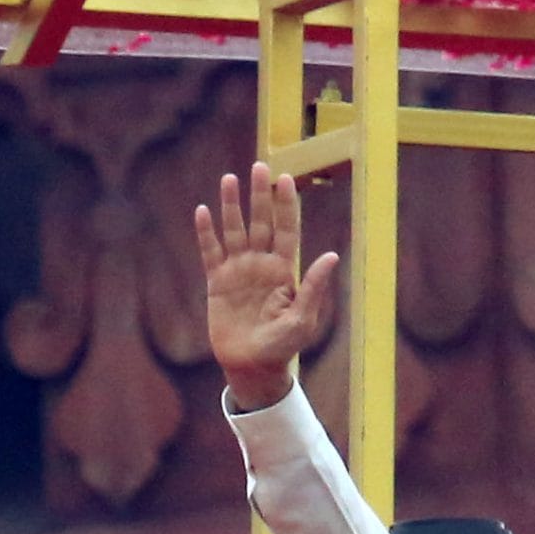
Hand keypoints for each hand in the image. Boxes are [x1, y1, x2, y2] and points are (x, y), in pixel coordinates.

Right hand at [196, 161, 338, 410]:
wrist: (252, 366)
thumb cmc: (283, 346)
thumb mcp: (303, 319)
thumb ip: (313, 287)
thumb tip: (331, 256)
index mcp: (284, 270)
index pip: (286, 230)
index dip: (286, 205)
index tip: (286, 179)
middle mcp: (261, 264)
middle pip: (260, 222)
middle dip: (260, 195)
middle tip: (260, 166)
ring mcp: (238, 270)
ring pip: (234, 230)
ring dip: (231, 205)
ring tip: (229, 179)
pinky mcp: (216, 282)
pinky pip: (210, 252)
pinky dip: (206, 232)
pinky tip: (202, 211)